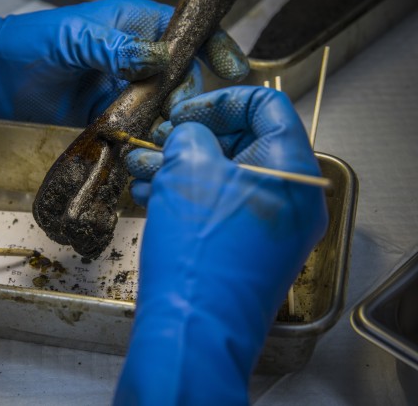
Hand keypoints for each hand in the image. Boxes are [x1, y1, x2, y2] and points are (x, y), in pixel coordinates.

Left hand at [0, 0, 246, 159]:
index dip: (213, 48)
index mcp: (130, 26)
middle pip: (179, 77)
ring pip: (160, 106)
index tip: (235, 70)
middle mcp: (132, 58)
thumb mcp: (70, 38)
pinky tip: (150, 150)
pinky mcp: (107, 119)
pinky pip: (135, 128)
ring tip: (169, 139)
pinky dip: (145, 138)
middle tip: (187, 119)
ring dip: (169, 122)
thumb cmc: (25, 46)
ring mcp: (120, 90)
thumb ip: (112, 46)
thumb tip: (155, 59)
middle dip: (190, 97)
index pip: (183, 34)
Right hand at [115, 87, 327, 404]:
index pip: (267, 106)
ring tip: (140, 169)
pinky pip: (221, 209)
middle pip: (244, 143)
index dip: (220, 101)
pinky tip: (150, 194)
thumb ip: (192, 135)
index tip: (182, 113)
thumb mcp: (188, 171)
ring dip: (182, 168)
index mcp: (293, 171)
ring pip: (226, 179)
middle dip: (191, 139)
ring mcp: (271, 230)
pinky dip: (188, 197)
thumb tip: (191, 135)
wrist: (192, 331)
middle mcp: (292, 200)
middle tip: (155, 141)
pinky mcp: (247, 251)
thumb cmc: (197, 251)